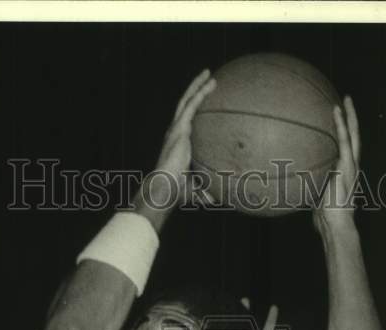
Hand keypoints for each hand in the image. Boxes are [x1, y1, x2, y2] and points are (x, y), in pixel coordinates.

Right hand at [136, 70, 215, 222]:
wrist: (166, 187)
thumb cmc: (177, 191)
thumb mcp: (196, 188)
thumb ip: (207, 189)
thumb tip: (219, 199)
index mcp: (179, 143)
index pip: (187, 122)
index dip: (194, 111)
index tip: (205, 103)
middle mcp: (176, 132)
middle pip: (186, 106)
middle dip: (195, 91)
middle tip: (208, 80)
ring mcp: (176, 128)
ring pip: (187, 100)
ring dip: (198, 86)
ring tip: (209, 74)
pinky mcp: (179, 128)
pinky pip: (191, 105)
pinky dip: (200, 92)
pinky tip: (211, 83)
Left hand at [313, 96, 360, 234]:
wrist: (336, 225)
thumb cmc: (325, 219)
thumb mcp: (315, 199)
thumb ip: (309, 189)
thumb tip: (293, 187)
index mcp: (345, 173)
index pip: (345, 149)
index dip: (343, 134)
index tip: (338, 122)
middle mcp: (351, 166)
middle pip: (353, 137)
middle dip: (351, 119)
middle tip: (346, 101)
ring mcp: (351, 165)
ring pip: (353, 134)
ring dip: (350, 115)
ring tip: (346, 98)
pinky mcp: (347, 165)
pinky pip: (344, 139)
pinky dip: (341, 124)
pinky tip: (336, 110)